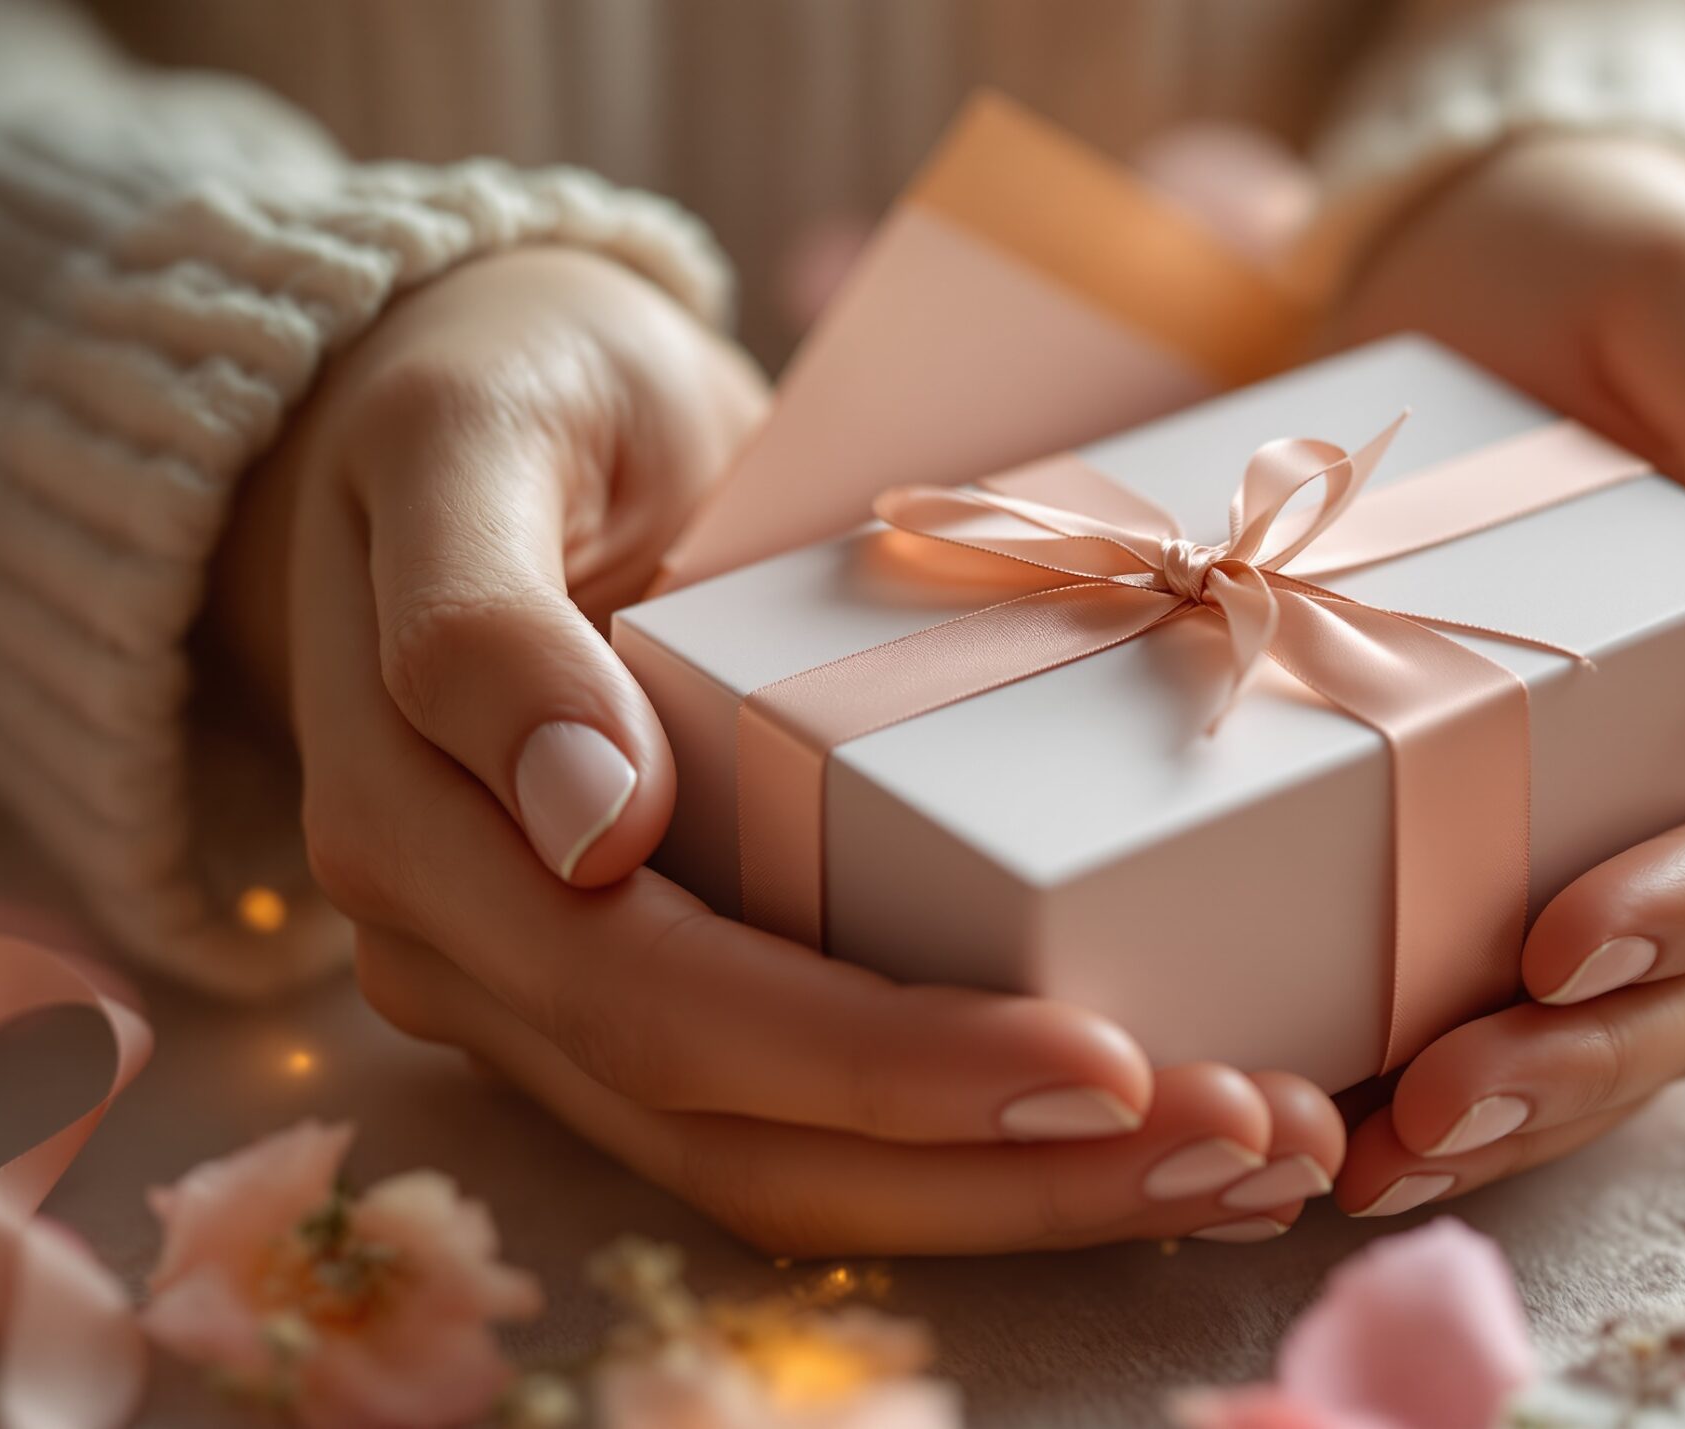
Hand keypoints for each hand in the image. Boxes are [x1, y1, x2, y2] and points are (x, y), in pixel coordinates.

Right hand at [210, 249, 1342, 1251]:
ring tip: (1256, 1169)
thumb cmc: (502, 392)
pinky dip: (996, 1147)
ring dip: (1035, 1194)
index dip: (885, 1067)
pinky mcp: (674, 991)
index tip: (1109, 1066)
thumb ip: (485, 626)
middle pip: (754, 1142)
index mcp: (428, 844)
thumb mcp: (468, 438)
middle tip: (1255, 1148)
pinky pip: (828, 1121)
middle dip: (1012, 1170)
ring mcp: (576, 1001)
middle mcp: (493, 966)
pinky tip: (1161, 1137)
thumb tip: (594, 829)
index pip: (669, 1012)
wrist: (488, 405)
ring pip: (801, 1171)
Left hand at [1324, 136, 1684, 1210]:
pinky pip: (1506, 990)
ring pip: (1616, 1016)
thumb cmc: (1608, 258)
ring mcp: (1641, 821)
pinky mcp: (1522, 838)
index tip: (1565, 939)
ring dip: (1507, 1106)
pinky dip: (1432, 1065)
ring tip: (1365, 1164)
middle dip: (1583, 1056)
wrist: (1494, 272)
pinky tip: (1331, 1121)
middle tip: (1435, 1109)